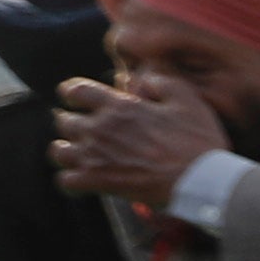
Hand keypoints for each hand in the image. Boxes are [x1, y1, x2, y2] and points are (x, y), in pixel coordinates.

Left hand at [51, 73, 227, 204]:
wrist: (201, 181)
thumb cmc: (198, 141)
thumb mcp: (188, 101)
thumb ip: (161, 83)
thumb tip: (141, 78)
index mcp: (120, 107)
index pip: (76, 90)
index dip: (72, 91)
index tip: (75, 96)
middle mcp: (101, 129)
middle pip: (63, 121)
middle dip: (72, 122)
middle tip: (85, 127)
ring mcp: (96, 157)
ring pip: (58, 151)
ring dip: (66, 149)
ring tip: (79, 152)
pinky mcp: (98, 182)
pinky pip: (66, 181)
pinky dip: (71, 179)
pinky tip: (83, 178)